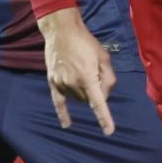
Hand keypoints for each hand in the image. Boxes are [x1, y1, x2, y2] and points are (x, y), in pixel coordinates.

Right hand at [38, 7, 115, 132]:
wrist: (62, 31)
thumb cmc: (86, 42)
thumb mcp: (104, 57)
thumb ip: (108, 78)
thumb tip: (104, 95)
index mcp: (88, 78)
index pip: (98, 103)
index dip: (104, 118)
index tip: (108, 131)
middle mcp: (73, 84)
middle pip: (89, 99)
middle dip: (95, 91)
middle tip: (95, 73)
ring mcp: (61, 83)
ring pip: (77, 98)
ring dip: (83, 92)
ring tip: (82, 71)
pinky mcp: (52, 81)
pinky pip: (58, 102)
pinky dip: (63, 113)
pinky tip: (67, 124)